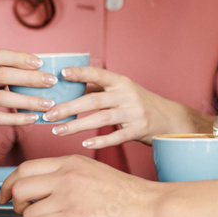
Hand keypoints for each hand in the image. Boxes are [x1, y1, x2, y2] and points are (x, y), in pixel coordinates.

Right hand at [0, 49, 57, 149]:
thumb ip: (7, 72)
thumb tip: (43, 69)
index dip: (19, 57)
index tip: (40, 62)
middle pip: (3, 75)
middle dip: (30, 78)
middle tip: (51, 81)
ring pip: (2, 98)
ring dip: (28, 101)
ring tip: (48, 104)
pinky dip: (17, 118)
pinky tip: (33, 119)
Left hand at [0, 155, 159, 216]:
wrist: (151, 204)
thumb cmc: (126, 193)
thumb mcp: (93, 171)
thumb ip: (66, 174)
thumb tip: (40, 188)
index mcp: (71, 161)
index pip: (25, 168)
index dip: (8, 184)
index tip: (6, 196)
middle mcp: (66, 175)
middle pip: (18, 187)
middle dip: (16, 205)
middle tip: (29, 212)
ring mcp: (69, 196)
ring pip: (27, 212)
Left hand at [44, 67, 185, 146]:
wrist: (169, 118)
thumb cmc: (139, 103)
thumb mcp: (122, 90)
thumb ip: (98, 89)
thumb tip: (67, 88)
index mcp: (121, 82)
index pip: (99, 74)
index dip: (81, 73)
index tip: (61, 73)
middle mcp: (128, 94)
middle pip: (94, 100)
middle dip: (69, 107)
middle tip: (48, 114)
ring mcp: (134, 112)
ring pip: (102, 119)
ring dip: (77, 125)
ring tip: (58, 131)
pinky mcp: (139, 129)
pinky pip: (117, 136)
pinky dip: (101, 141)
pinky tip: (85, 144)